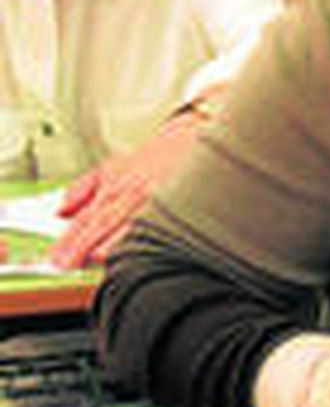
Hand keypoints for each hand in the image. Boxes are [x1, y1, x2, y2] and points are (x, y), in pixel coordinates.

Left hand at [49, 110, 204, 268]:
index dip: (71, 239)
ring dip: (116, 239)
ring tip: (99, 256)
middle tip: (69, 263)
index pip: (87, 217)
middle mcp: (134, 194)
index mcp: (115, 187)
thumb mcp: (112, 167)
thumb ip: (83, 189)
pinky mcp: (178, 206)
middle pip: (105, 220)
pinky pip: (161, 223)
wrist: (194, 142)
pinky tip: (139, 250)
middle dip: (86, 242)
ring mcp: (157, 200)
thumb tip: (60, 212)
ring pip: (133, 222)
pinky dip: (148, 236)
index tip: (58, 258)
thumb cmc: (154, 160)